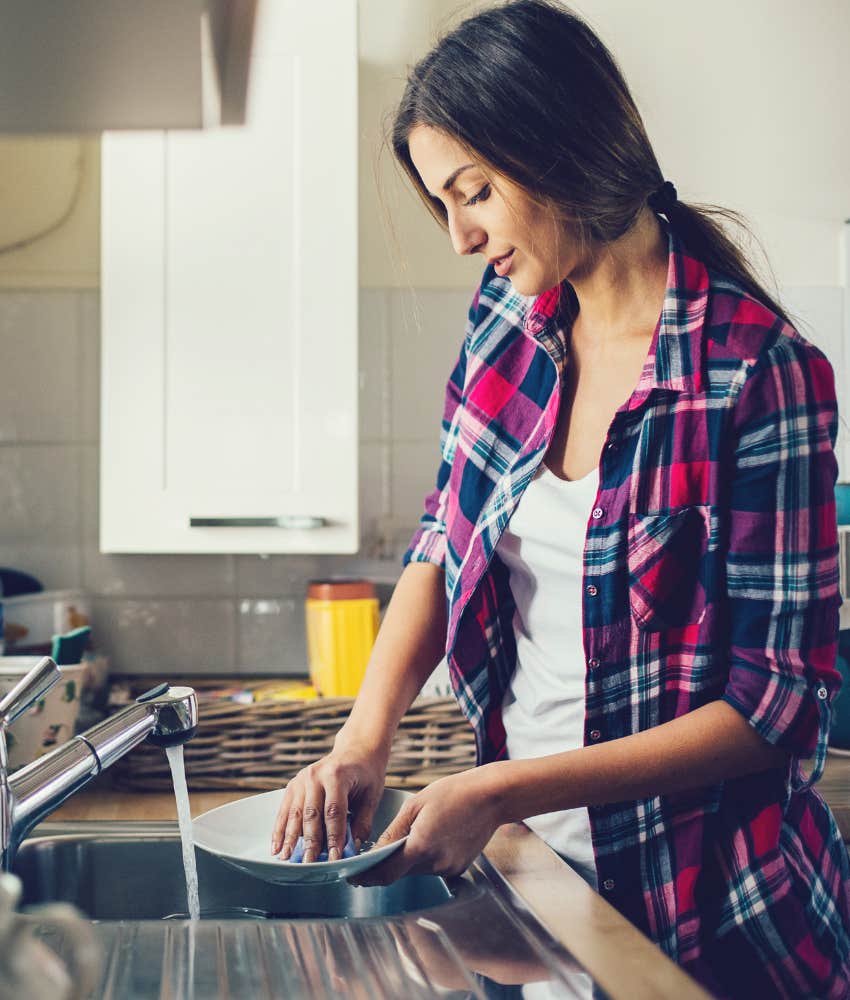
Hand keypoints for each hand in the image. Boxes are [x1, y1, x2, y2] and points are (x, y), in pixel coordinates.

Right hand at [271, 734, 388, 862]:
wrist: (356, 749)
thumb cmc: (366, 774)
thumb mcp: (372, 796)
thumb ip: (362, 823)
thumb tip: (352, 849)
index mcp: (337, 775)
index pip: (334, 812)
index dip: (334, 837)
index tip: (335, 858)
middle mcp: (316, 775)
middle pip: (311, 814)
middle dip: (310, 842)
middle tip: (309, 864)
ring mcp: (302, 779)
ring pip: (295, 813)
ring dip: (290, 838)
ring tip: (286, 858)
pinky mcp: (293, 784)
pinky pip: (285, 810)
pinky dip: (280, 829)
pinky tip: (277, 846)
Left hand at [349, 765, 502, 885]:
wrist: (491, 797)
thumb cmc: (453, 793)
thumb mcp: (416, 805)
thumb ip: (394, 831)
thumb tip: (375, 851)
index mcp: (421, 847)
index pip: (386, 874)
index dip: (367, 878)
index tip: (354, 877)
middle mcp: (436, 864)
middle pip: (401, 873)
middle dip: (386, 865)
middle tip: (373, 854)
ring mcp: (450, 868)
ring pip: (417, 870)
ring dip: (407, 859)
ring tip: (410, 836)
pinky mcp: (460, 867)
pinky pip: (434, 867)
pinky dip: (426, 857)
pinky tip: (432, 836)